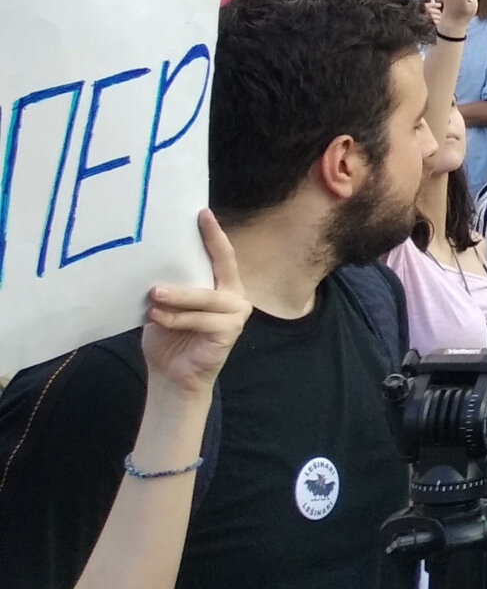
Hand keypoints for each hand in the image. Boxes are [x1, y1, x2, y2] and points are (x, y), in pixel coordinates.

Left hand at [139, 211, 248, 399]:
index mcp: (221, 285)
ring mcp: (236, 313)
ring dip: (178, 295)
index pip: (221, 254)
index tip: (201, 212)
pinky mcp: (230, 331)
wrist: (172, 376)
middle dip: (203, 249)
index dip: (213, 233)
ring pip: (206, 297)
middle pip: (222, 266)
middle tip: (173, 240)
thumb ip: (169, 286)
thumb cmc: (168, 337)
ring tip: (153, 294)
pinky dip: (176, 318)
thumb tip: (149, 261)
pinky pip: (201, 320)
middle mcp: (234, 295)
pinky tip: (157, 318)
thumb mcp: (166, 305)